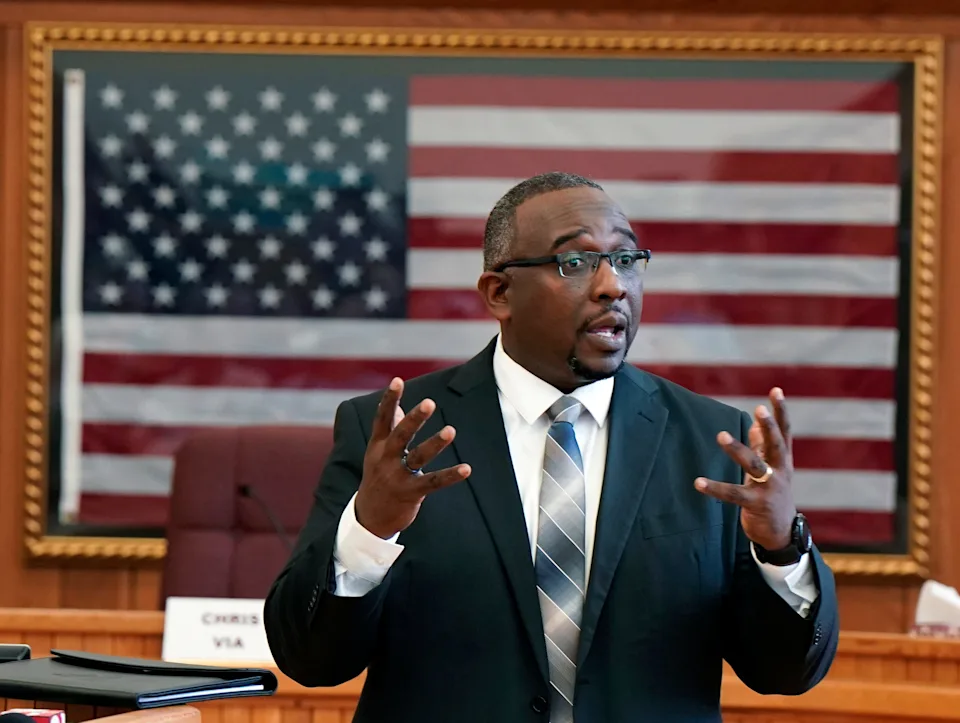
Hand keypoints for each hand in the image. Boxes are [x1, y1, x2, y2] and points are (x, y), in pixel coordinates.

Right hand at [354, 377, 471, 538]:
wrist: (370, 516)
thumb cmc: (378, 476)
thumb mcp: (377, 452)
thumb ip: (389, 429)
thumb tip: (398, 406)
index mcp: (377, 446)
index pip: (382, 419)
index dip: (389, 400)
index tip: (397, 380)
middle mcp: (385, 459)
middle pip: (400, 435)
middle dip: (414, 419)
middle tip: (429, 403)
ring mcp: (397, 477)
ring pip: (417, 457)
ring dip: (435, 443)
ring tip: (451, 430)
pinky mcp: (411, 493)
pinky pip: (433, 482)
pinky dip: (450, 476)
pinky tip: (466, 469)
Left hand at [694, 387, 797, 550]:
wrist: (782, 533)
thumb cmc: (774, 495)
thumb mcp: (771, 469)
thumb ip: (762, 446)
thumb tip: (753, 424)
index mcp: (782, 460)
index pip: (783, 432)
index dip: (780, 411)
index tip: (776, 391)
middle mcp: (780, 471)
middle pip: (776, 445)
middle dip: (768, 427)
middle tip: (758, 410)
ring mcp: (769, 488)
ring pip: (754, 465)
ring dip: (737, 449)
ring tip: (720, 435)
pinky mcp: (756, 504)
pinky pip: (733, 494)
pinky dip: (715, 488)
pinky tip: (698, 482)